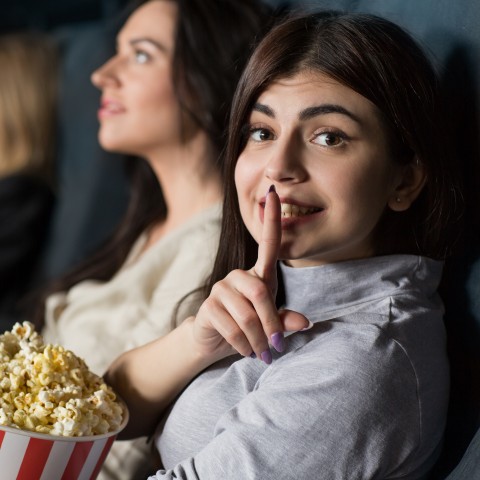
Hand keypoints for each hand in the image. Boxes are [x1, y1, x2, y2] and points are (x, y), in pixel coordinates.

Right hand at [193, 185, 310, 363]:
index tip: (274, 191)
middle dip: (271, 324)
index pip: (268, 242)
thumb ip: (286, 320)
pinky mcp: (209, 306)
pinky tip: (245, 350)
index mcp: (258, 275)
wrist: (215, 342)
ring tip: (261, 354)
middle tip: (275, 348)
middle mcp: (239, 276)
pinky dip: (243, 345)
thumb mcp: (271, 323)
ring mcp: (222, 288)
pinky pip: (232, 327)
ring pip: (248, 315)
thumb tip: (306, 322)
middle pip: (261, 293)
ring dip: (258, 341)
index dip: (272, 217)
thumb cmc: (249, 328)